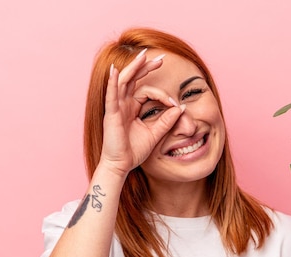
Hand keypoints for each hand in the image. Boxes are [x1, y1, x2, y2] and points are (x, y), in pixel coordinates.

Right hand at [100, 50, 184, 176]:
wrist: (121, 166)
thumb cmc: (133, 151)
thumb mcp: (155, 134)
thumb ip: (167, 121)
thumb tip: (180, 108)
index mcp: (132, 107)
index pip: (147, 91)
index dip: (162, 94)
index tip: (174, 103)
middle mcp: (122, 104)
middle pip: (133, 79)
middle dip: (146, 67)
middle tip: (160, 58)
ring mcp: (115, 108)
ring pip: (123, 82)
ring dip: (132, 68)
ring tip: (141, 56)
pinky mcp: (110, 115)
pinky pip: (111, 96)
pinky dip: (112, 83)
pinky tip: (115, 71)